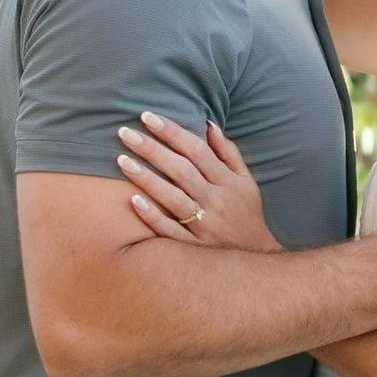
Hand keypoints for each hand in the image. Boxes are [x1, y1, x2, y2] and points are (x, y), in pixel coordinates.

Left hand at [118, 111, 279, 252]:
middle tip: (125, 132)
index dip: (172, 132)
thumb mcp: (245, 181)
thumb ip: (228, 152)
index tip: (148, 117)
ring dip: (147, 178)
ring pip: (173, 198)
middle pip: (181, 170)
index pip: (197, 150)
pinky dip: (153, 217)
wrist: (255, 259)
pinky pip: (170, 231)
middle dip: (153, 149)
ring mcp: (203, 225)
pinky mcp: (193, 247)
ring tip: (122, 159)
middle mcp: (215, 201)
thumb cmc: (245, 214)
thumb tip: (208, 123)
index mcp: (227, 182)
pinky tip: (133, 201)